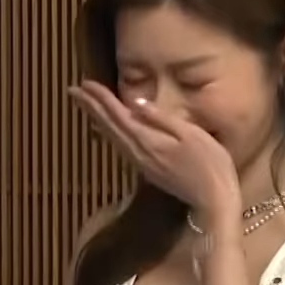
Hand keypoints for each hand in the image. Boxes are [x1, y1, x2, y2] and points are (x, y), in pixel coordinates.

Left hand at [69, 80, 239, 220]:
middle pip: (109, 125)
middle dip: (91, 106)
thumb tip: (135, 102)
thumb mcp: (190, 134)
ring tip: (84, 106)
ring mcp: (140, 163)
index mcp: (146, 140)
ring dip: (96, 119)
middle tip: (72, 90)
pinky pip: (120, 146)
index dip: (100, 98)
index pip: (117, 114)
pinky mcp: (146, 169)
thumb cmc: (209, 163)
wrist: (212, 200)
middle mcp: (137, 152)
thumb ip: (160, 118)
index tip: (83, 83)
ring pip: (112, 137)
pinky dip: (108, 134)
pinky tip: (105, 131)